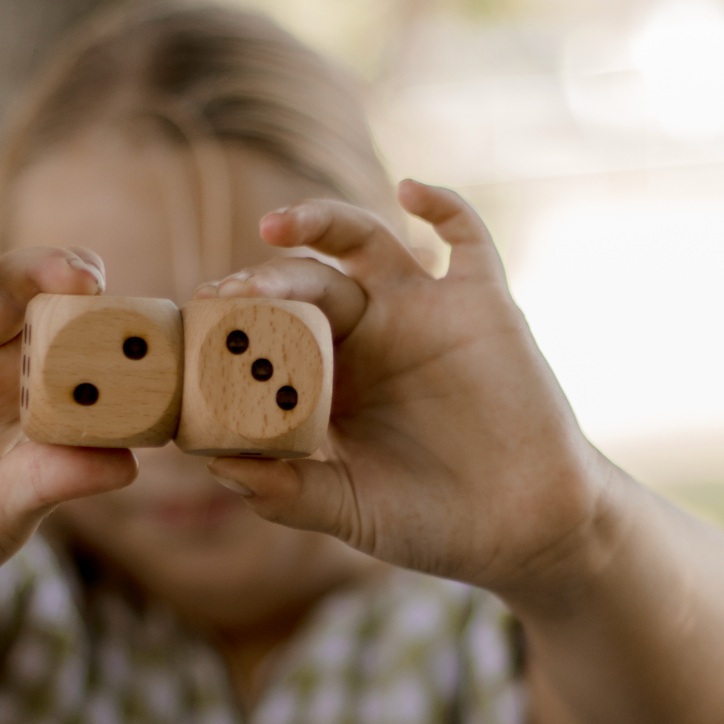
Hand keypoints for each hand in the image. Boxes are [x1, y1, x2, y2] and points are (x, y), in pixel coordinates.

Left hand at [200, 181, 606, 600]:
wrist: (525, 531)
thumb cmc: (433, 523)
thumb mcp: (351, 510)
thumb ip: (289, 493)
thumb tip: (216, 467)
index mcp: (330, 378)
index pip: (270, 328)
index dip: (234, 319)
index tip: (198, 320)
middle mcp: (370, 335)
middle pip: (307, 280)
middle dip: (265, 279)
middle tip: (230, 293)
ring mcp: (425, 313)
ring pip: (366, 241)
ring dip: (321, 220)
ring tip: (277, 225)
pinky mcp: (483, 305)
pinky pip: (467, 238)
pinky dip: (444, 205)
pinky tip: (412, 192)